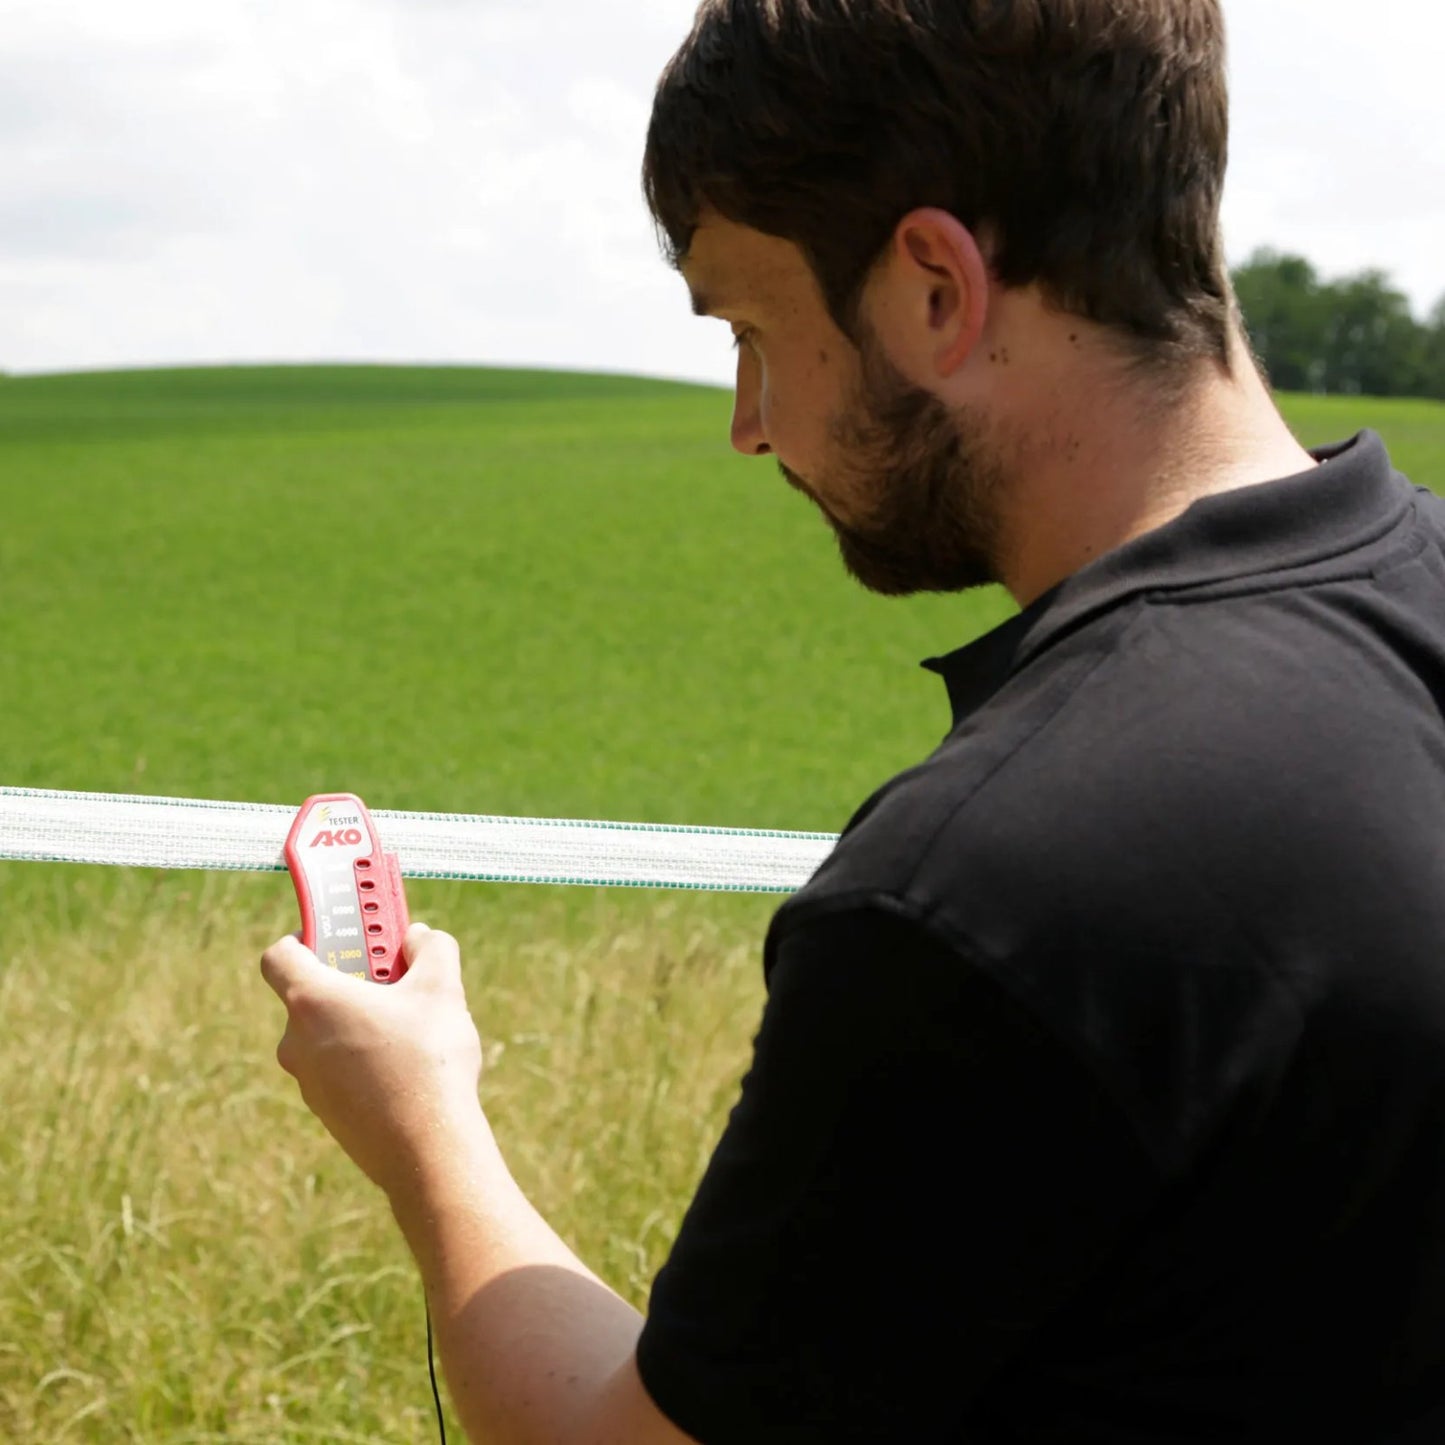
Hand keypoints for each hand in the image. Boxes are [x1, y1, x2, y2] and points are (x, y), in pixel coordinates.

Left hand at [261, 922, 486, 1196]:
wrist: (427, 1149)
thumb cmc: (427, 1061)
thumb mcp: (442, 988)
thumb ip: (431, 948)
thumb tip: (419, 937)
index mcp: (312, 1001)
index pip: (278, 955)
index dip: (305, 938)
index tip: (343, 937)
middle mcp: (296, 1041)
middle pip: (312, 994)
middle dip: (352, 981)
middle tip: (395, 978)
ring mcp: (308, 1081)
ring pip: (329, 1035)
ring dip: (362, 1022)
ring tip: (412, 1027)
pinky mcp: (326, 1112)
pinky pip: (340, 1069)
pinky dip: (365, 1059)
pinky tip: (409, 1067)